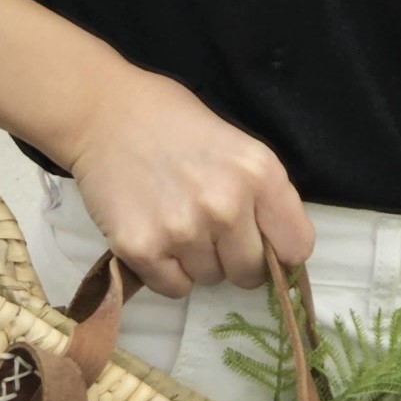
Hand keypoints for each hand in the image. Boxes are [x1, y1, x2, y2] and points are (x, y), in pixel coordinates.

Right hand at [60, 68, 317, 298]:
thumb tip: (277, 250)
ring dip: (196, 261)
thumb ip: (261, 194)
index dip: (279, 250)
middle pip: (251, 272)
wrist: (103, 113)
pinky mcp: (142, 249)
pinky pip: (173, 288)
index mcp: (259, 172)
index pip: (297, 246)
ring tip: (173, 218)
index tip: (262, 244)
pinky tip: (154, 233)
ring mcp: (183, 229)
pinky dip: (165, 271)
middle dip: (234, 259)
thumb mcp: (237, 145)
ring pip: (209, 280)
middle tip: (208, 230)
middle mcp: (226, 204)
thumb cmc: (173, 122)